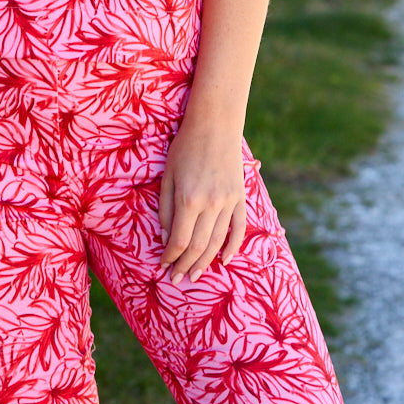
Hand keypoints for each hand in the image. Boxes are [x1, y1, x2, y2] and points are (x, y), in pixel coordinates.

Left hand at [157, 117, 246, 283]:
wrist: (216, 125)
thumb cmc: (185, 147)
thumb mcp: (167, 175)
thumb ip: (166, 208)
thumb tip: (166, 238)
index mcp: (189, 199)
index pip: (179, 241)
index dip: (170, 257)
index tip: (162, 265)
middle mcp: (211, 205)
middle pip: (198, 246)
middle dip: (185, 266)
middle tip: (176, 279)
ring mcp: (229, 202)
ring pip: (217, 242)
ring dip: (205, 262)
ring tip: (195, 274)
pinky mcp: (240, 198)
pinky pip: (238, 229)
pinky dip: (232, 247)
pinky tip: (224, 260)